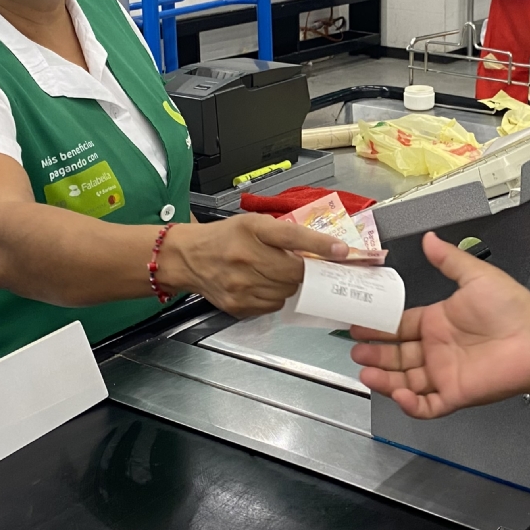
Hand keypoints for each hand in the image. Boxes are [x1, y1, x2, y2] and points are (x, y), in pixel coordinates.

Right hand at [163, 213, 346, 316]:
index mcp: (251, 229)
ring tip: (276, 273)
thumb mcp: (253, 224)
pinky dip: (276, 296)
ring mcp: (241, 285)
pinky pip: (273, 305)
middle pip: (294, 272)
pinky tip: (263, 285)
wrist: (187, 258)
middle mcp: (245, 257)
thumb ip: (284, 235)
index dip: (320, 245)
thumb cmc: (225, 237)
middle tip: (307, 266)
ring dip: (290, 284)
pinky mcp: (238, 305)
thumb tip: (322, 250)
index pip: (292, 237)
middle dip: (306, 271)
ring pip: (287, 292)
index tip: (343, 252)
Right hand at [351, 232, 529, 417]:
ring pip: (405, 381)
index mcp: (438, 322)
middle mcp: (438, 349)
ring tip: (366, 371)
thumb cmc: (512, 306)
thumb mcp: (475, 275)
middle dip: (375, 354)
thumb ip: (448, 259)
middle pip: (397, 356)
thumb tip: (429, 238)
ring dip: (384, 379)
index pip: (400, 327)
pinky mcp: (455, 394)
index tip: (357, 324)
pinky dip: (409, 404)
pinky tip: (396, 392)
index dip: (378, 328)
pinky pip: (426, 406)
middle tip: (355, 350)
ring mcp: (445, 373)